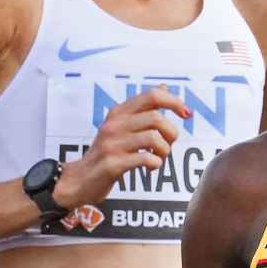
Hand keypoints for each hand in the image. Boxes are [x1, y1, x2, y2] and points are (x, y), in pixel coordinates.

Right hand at [53, 87, 190, 211]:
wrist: (80, 179)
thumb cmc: (106, 153)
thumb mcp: (121, 126)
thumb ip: (141, 109)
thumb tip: (164, 88)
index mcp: (118, 112)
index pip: (152, 96)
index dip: (174, 102)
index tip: (186, 114)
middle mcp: (114, 124)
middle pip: (157, 119)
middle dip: (171, 134)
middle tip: (166, 147)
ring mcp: (112, 143)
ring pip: (154, 138)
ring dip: (164, 151)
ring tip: (157, 158)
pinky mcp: (113, 163)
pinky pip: (146, 159)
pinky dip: (155, 165)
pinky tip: (149, 169)